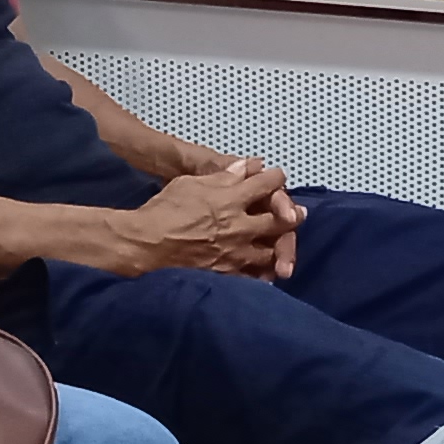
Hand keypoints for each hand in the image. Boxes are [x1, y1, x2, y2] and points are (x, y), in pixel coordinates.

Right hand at [110, 161, 294, 278]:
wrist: (145, 245)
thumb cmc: (163, 210)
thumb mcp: (191, 183)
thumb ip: (223, 177)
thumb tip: (247, 167)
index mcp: (232, 200)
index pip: (266, 184)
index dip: (275, 178)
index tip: (277, 176)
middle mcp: (240, 227)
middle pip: (279, 221)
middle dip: (292, 215)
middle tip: (298, 214)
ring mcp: (235, 253)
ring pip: (270, 251)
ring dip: (279, 247)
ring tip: (284, 247)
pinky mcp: (226, 274)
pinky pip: (252, 276)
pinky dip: (261, 273)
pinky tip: (265, 273)